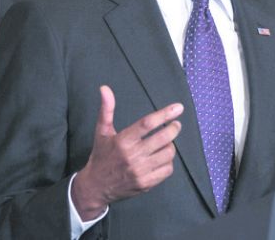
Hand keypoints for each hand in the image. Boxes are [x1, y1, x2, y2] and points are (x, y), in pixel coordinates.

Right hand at [72, 85, 182, 220]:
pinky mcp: (146, 184)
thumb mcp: (101, 131)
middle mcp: (132, 156)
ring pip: (168, 154)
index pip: (147, 123)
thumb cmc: (101, 156)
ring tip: (166, 142)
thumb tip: (104, 88)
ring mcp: (140, 171)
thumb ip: (106, 109)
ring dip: (170, 145)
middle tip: (175, 124)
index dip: (165, 114)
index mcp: (122, 140)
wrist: (95, 186)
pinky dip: (168, 162)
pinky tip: (162, 158)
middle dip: (174, 128)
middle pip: (163, 138)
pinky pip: (167, 170)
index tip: (178, 108)